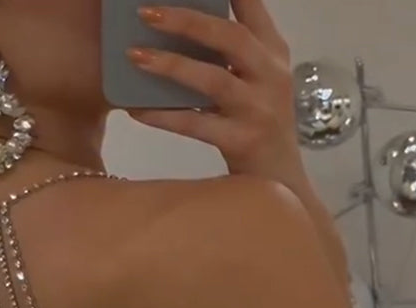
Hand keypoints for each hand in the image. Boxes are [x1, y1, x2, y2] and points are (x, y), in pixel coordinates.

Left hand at [126, 0, 306, 192]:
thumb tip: (180, 22)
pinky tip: (136, 110)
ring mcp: (258, 110)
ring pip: (214, 80)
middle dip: (186, 21)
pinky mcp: (242, 141)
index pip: (252, 6)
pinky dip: (163, 116)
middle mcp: (270, 75)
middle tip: (145, 12)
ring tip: (135, 57)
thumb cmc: (260, 124)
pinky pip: (195, 125)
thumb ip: (233, 50)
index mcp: (273, 52)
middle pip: (230, 37)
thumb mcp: (258, 79)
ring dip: (172, 66)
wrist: (280, 182)